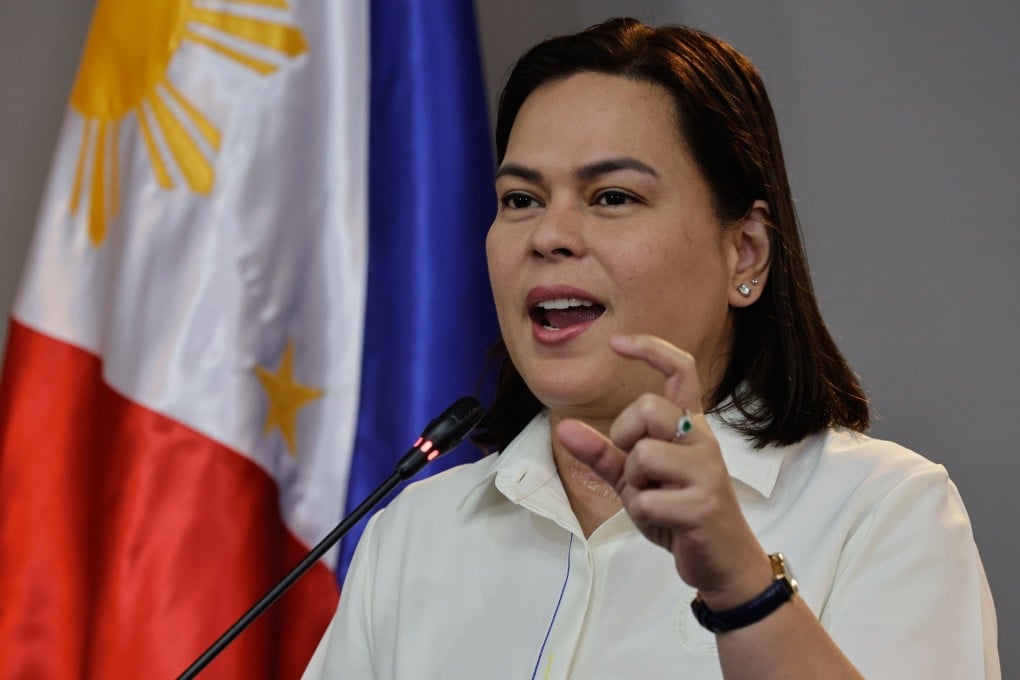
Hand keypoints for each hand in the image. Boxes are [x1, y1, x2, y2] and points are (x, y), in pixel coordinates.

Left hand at [555, 334, 772, 607]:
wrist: (722, 560)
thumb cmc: (678, 511)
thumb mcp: (634, 479)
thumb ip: (602, 453)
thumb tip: (563, 428)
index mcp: (688, 425)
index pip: (680, 370)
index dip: (650, 349)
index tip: (617, 343)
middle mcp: (701, 438)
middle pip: (647, 407)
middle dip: (624, 436)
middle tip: (635, 468)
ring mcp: (707, 470)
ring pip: (643, 454)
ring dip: (633, 484)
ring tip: (652, 500)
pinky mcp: (704, 504)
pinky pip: (647, 499)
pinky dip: (643, 514)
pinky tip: (663, 522)